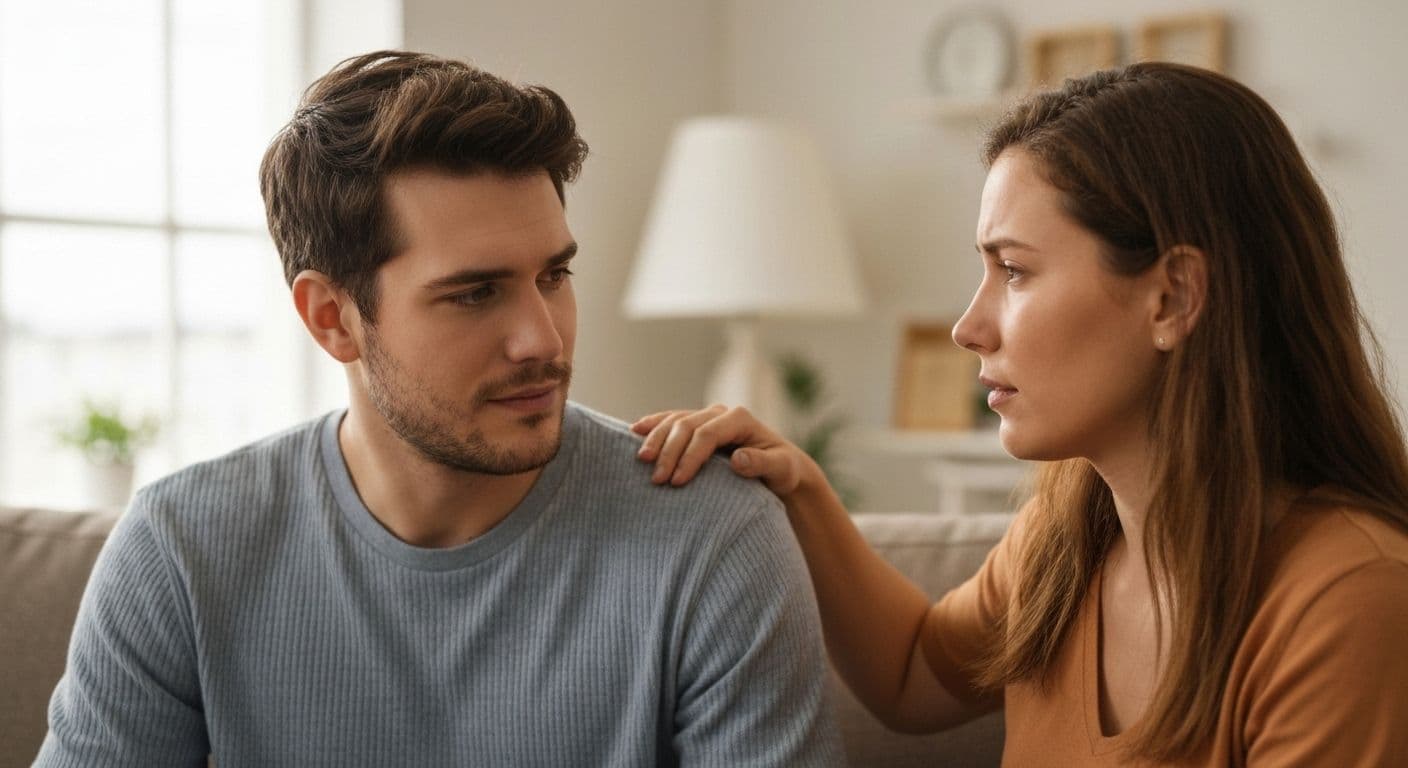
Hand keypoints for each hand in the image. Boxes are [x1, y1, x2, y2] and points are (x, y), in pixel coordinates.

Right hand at [631, 405, 816, 497]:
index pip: (707, 434)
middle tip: (656, 480)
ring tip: (641, 461)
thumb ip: (762, 463)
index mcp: (740, 419)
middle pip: (686, 426)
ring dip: (656, 439)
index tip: (677, 482)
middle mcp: (721, 413)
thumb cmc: (782, 471)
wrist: (780, 468)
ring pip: (675, 421)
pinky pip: (671, 420)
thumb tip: (737, 459)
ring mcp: (707, 417)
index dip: (690, 456)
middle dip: (669, 451)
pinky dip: (653, 425)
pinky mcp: (697, 425)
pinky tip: (635, 431)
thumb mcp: (782, 469)